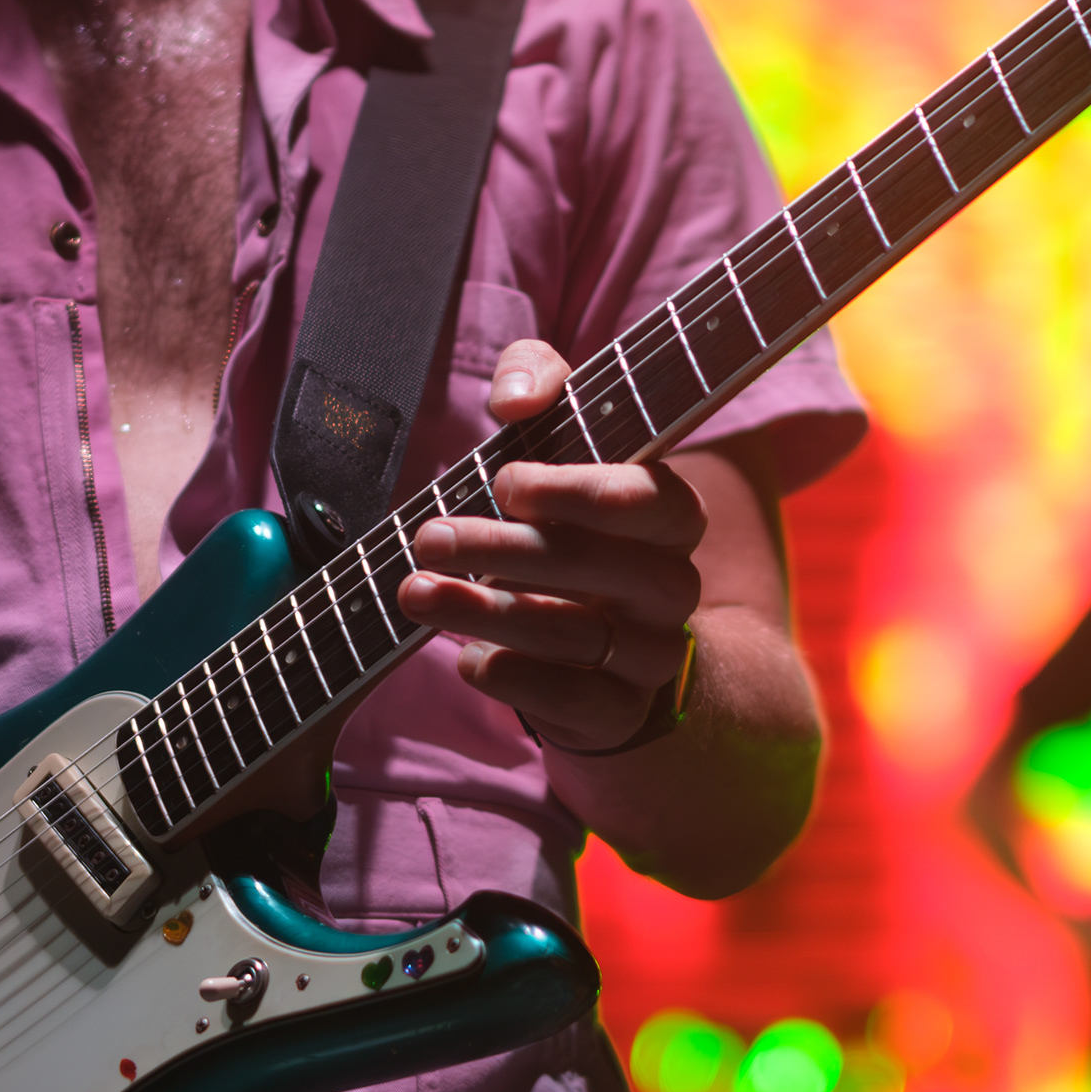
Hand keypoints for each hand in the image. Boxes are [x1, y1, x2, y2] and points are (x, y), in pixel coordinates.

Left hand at [396, 338, 703, 755]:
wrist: (612, 644)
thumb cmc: (569, 518)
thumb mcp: (556, 432)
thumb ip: (539, 380)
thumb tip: (515, 398)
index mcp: (671, 515)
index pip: (650, 500)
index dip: (579, 492)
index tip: (506, 482)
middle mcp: (672, 586)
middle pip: (605, 569)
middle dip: (509, 551)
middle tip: (430, 537)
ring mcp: (652, 654)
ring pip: (581, 637)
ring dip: (489, 612)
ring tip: (418, 591)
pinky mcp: (619, 711)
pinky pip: (578, 703)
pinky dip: (519, 680)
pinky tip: (468, 659)